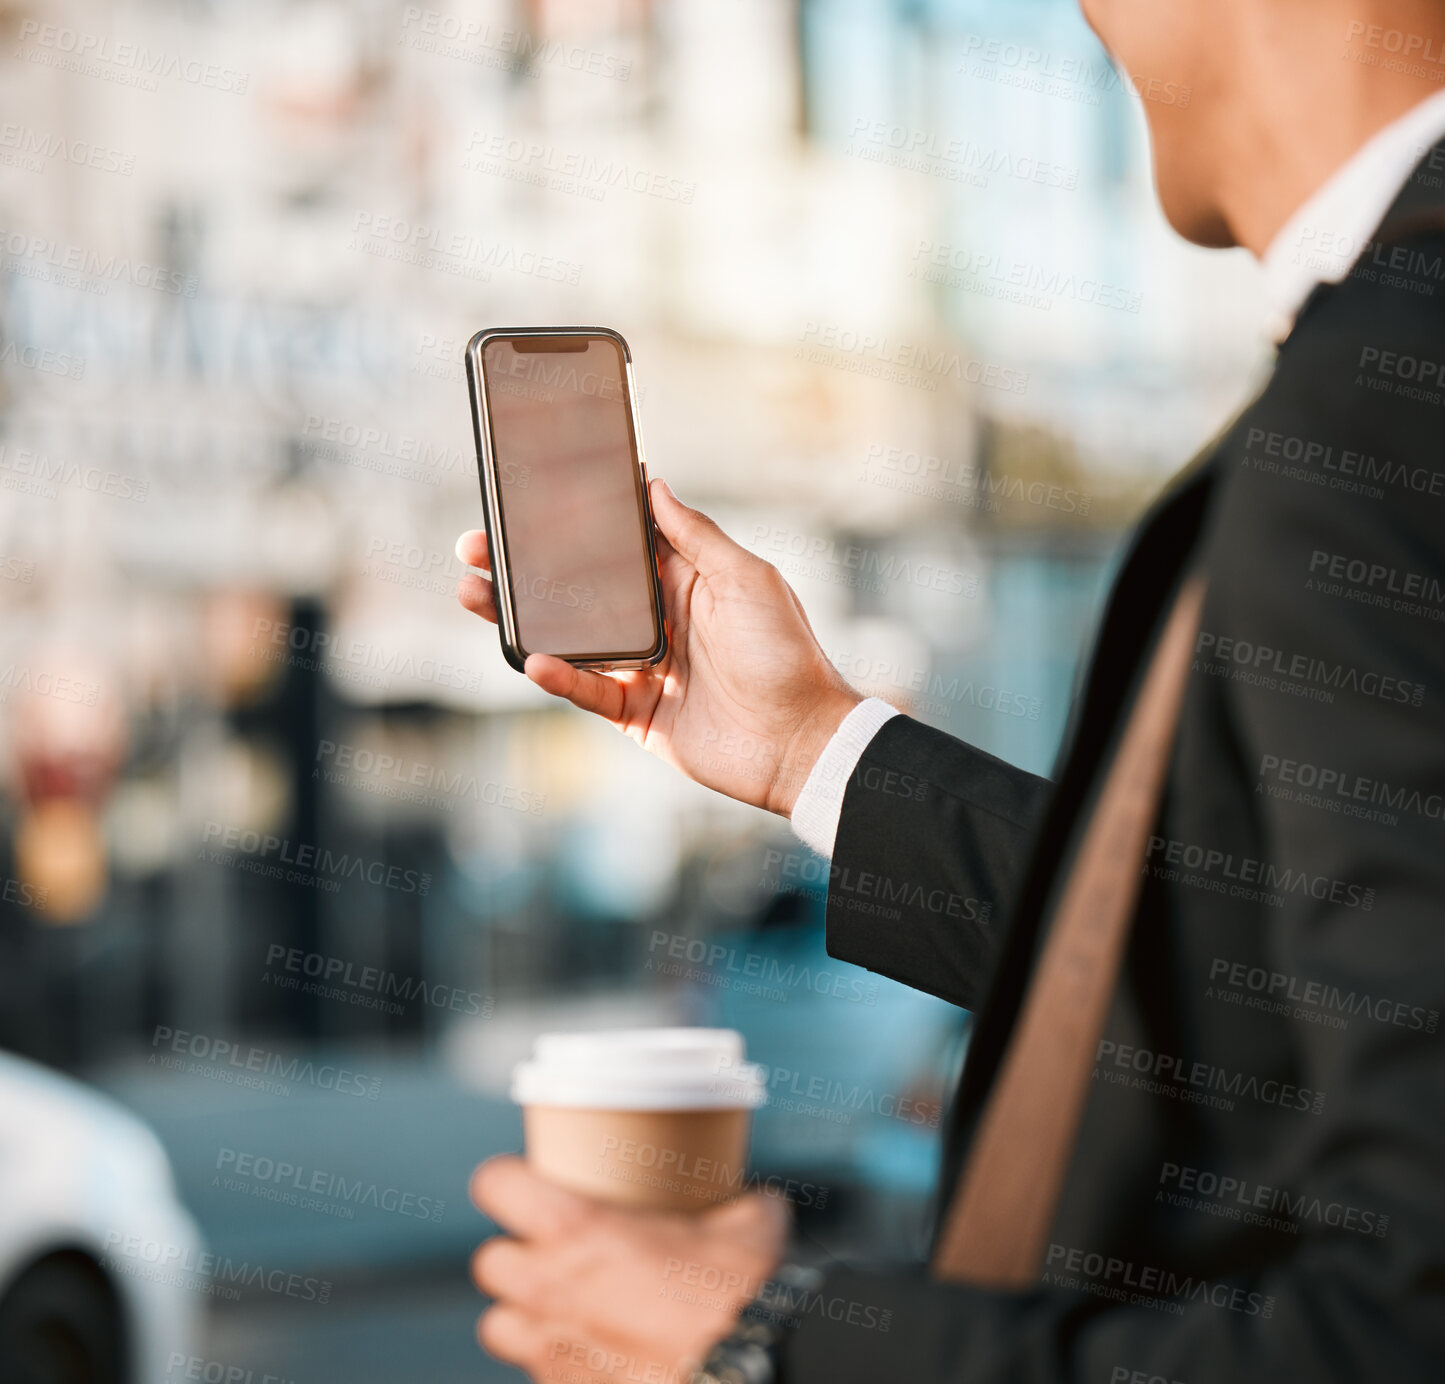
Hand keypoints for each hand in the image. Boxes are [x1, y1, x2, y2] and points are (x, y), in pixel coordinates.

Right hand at [455, 478, 862, 816]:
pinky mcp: (635, 712)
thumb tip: (656, 486)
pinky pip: (586, 689)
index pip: (617, 545)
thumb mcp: (748, 580)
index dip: (574, 524)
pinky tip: (531, 659)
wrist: (800, 742)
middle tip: (478, 547)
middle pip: (579, 588)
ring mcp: (642, 666)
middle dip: (527, 568)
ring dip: (522, 618)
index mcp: (685, 580)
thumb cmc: (787, 656)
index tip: (529, 500)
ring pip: (569, 637)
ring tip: (474, 595)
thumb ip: (697, 537)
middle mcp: (658, 619)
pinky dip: (559, 676)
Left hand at [470, 1155, 790, 1382]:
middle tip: (552, 1251)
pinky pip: (541, 1374)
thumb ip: (736, 1203)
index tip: (525, 1182)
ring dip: (524, 1315)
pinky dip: (561, 1363)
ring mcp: (553, 1350)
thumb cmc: (741, 1295)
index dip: (506, 1179)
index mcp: (577, 1227)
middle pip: (489, 1262)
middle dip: (515, 1256)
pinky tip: (600, 1356)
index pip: (495, 1184)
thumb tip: (757, 1199)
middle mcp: (549, 1288)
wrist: (749, 1374)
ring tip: (563, 1309)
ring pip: (499, 1327)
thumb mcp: (747, 1224)